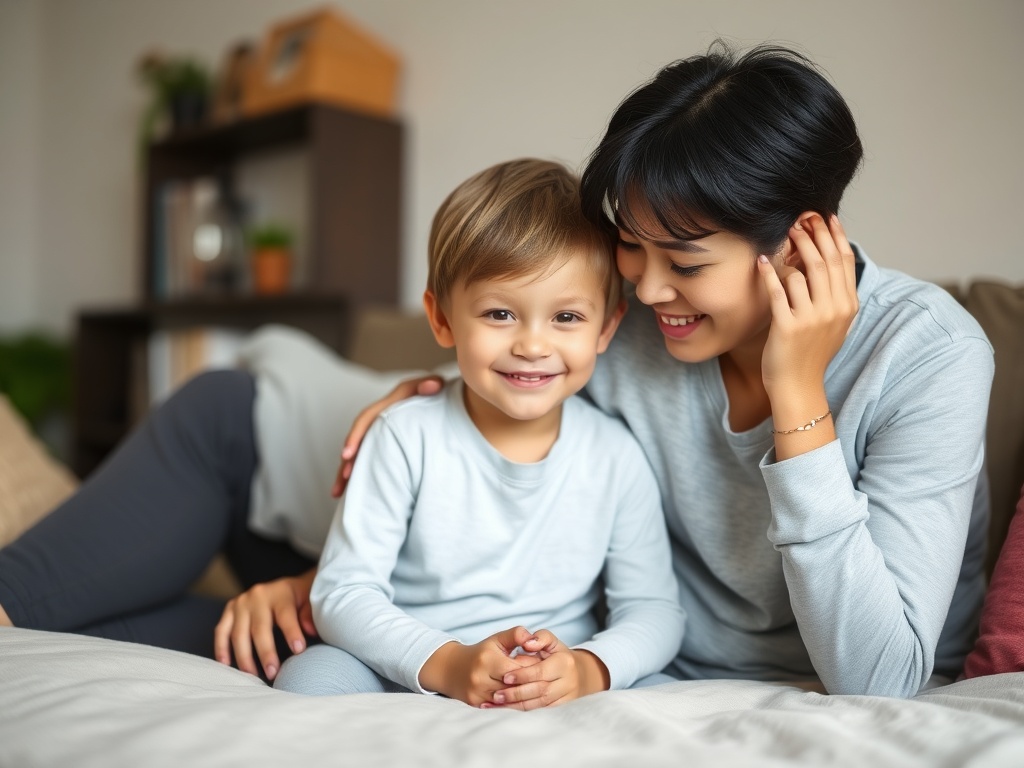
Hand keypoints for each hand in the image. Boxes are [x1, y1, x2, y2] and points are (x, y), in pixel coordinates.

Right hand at [213, 568, 316, 680]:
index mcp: (280, 592)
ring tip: (253, 676)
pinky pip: (221, 631)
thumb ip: (309, 614)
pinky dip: (221, 648)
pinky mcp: (229, 610)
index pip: (285, 614)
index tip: (298, 650)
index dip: (292, 632)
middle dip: (266, 652)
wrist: (285, 586)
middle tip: (273, 673)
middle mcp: (258, 596)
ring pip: (238, 633)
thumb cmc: (300, 598)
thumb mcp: (310, 599)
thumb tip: (310, 630)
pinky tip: (226, 665)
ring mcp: (241, 603)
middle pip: (259, 628)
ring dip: (244, 657)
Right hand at [331, 375, 446, 497]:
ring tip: (337, 493)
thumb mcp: (434, 385)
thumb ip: (432, 384)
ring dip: (346, 472)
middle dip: (348, 460)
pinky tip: (350, 493)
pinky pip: (367, 460)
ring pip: (358, 453)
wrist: (435, 394)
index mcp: (387, 405)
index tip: (347, 454)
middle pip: (357, 441)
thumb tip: (432, 386)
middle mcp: (379, 418)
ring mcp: (380, 432)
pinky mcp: (383, 443)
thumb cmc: (435, 391)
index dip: (356, 436)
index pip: (366, 420)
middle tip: (344, 478)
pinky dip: (358, 475)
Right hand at [419, 626, 540, 706]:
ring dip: (523, 696)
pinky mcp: (475, 705)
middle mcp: (480, 677)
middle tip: (544, 681)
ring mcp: (477, 693)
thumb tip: (532, 638)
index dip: (533, 669)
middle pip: (514, 686)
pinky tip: (521, 699)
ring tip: (535, 690)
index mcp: (488, 659)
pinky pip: (500, 708)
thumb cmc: (482, 652)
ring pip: (508, 699)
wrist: (452, 669)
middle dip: (530, 684)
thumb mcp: (497, 639)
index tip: (544, 668)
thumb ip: (516, 634)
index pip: (519, 669)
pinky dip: (512, 704)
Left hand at [486, 628, 609, 709]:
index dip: (522, 675)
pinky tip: (506, 708)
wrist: (579, 673)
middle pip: (540, 690)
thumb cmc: (558, 654)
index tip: (505, 677)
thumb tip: (528, 643)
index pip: (541, 671)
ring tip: (497, 703)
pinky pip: (540, 710)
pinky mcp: (561, 707)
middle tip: (496, 695)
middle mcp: (568, 680)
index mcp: (564, 662)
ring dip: (516, 705)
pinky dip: (522, 709)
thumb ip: (539, 637)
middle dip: (516, 693)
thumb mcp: (551, 640)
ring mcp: (565, 696)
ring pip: (539, 703)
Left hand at [757, 213, 857, 397]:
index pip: (844, 262)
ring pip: (801, 272)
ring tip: (784, 238)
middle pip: (824, 261)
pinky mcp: (788, 326)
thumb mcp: (835, 322)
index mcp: (848, 306)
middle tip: (801, 219)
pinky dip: (768, 273)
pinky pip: (777, 290)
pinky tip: (761, 262)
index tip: (826, 218)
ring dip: (792, 252)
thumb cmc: (812, 352)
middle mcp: (833, 309)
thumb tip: (829, 259)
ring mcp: (811, 318)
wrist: (799, 385)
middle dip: (813, 235)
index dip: (835, 236)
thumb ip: (835, 294)